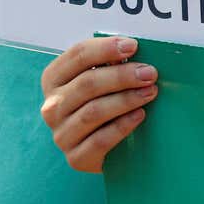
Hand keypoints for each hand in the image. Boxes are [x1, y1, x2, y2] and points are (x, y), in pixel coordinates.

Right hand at [39, 36, 157, 172]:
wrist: (110, 147)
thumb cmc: (110, 103)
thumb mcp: (106, 80)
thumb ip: (113, 64)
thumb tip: (135, 49)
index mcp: (55, 79)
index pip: (77, 55)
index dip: (106, 48)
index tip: (133, 46)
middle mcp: (53, 107)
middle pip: (87, 84)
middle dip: (122, 76)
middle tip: (150, 73)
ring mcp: (62, 134)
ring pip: (93, 112)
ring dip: (126, 99)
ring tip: (150, 92)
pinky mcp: (75, 158)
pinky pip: (99, 140)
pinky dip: (122, 126)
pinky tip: (140, 116)